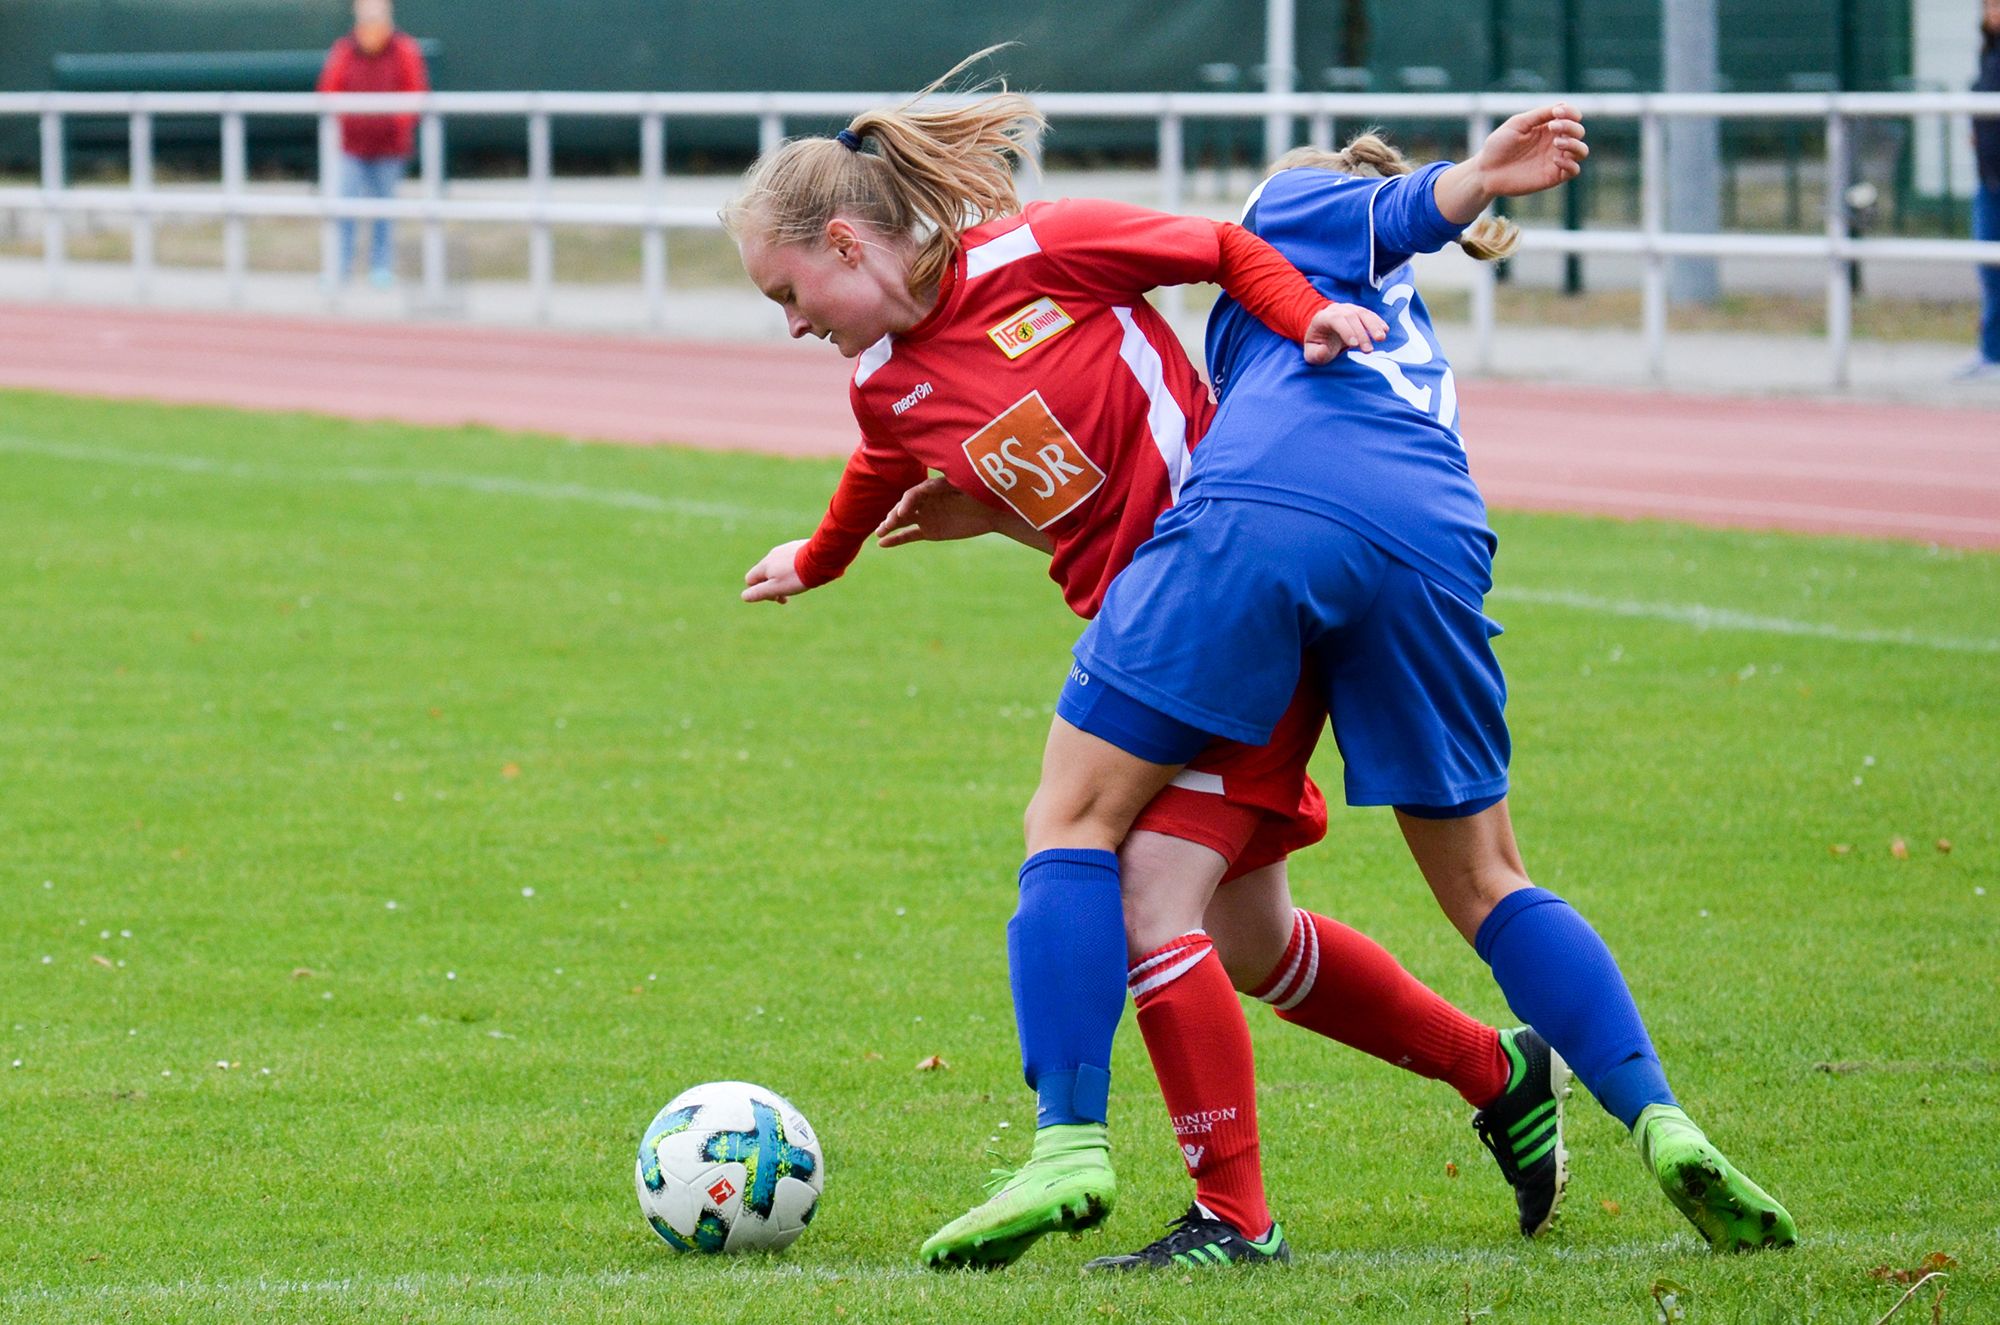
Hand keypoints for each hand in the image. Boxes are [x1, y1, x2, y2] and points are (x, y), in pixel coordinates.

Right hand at [742, 538, 809, 603]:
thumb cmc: (797, 576)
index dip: (758, 592)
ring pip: (777, 567)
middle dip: (772, 587)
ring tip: (797, 585)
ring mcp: (784, 549)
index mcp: (764, 565)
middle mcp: (771, 555)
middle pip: (765, 574)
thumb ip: (759, 592)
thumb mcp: (776, 588)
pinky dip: (792, 570)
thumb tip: (744, 596)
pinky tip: (804, 574)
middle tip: (786, 598)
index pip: (750, 579)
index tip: (775, 598)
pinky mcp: (796, 547)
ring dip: (783, 579)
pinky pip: (789, 561)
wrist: (819, 558)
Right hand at [876, 476, 1001, 546]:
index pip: (913, 494)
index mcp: (932, 488)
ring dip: (889, 525)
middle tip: (888, 524)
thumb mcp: (967, 488)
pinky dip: (896, 539)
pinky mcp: (929, 531)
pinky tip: (882, 543)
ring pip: (903, 520)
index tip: (903, 512)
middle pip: (904, 506)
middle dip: (895, 515)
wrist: (992, 512)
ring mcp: (926, 516)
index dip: (906, 502)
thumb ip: (953, 486)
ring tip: (879, 532)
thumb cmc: (981, 495)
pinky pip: (909, 535)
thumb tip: (938, 484)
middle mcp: (925, 501)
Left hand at [1303, 301, 1388, 365]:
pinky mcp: (1359, 312)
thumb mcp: (1311, 354)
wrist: (1322, 333)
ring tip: (1381, 338)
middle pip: (1351, 316)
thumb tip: (1325, 350)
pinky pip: (1370, 315)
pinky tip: (1385, 330)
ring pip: (1363, 313)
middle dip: (1361, 333)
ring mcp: (1349, 309)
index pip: (1336, 319)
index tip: (1354, 345)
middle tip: (1368, 350)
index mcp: (1322, 318)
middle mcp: (1336, 310)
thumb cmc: (1317, 346)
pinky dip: (1378, 322)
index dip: (1346, 330)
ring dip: (1373, 326)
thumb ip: (1316, 354)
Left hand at [1469, 103, 1587, 201]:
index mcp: (1547, 127)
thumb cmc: (1498, 145)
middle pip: (1579, 131)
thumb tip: (1562, 106)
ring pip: (1582, 151)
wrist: (1486, 171)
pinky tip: (1555, 159)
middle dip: (1570, 126)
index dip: (1571, 112)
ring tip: (1557, 143)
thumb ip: (1539, 115)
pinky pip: (1574, 170)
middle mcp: (1554, 142)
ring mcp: (1555, 159)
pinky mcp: (1553, 176)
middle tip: (1552, 128)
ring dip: (1575, 144)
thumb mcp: (1518, 124)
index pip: (1572, 116)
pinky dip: (1570, 163)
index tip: (1557, 113)